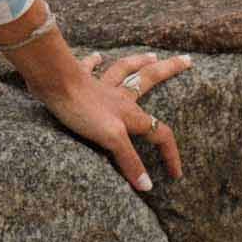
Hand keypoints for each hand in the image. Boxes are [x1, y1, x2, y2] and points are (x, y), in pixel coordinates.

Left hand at [31, 50, 191, 191]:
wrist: (55, 83)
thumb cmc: (83, 110)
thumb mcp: (111, 139)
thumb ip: (129, 160)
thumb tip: (148, 186)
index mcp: (130, 114)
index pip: (159, 133)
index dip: (170, 154)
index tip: (175, 174)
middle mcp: (119, 96)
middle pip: (150, 79)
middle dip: (169, 71)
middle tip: (187, 60)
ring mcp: (100, 86)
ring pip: (125, 70)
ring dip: (139, 62)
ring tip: (152, 55)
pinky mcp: (80, 79)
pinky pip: (91, 68)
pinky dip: (95, 63)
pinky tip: (97, 57)